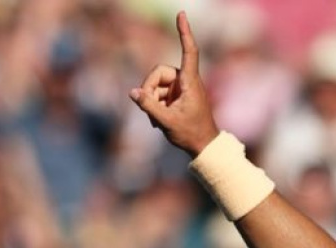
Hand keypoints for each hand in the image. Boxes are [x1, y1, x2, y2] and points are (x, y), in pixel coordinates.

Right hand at [129, 11, 218, 156]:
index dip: (184, 32)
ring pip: (155, 84)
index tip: (181, 14)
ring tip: (157, 120)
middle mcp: (185, 81)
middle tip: (149, 109)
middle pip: (158, 72)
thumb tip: (133, 92)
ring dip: (151, 101)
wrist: (203, 146)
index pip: (189, 51)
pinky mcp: (175, 96)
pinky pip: (157, 94)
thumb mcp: (167, 122)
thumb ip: (149, 106)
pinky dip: (154, 106)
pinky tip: (157, 121)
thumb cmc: (191, 133)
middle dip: (149, 89)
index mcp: (190, 82)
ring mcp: (180, 88)